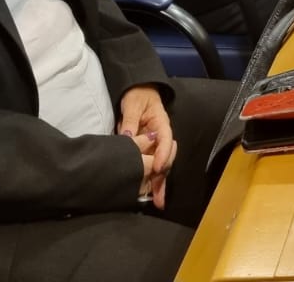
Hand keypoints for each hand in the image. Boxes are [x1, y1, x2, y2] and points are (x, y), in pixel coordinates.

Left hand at [118, 86, 176, 208]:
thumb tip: (128, 137)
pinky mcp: (146, 150)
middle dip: (162, 177)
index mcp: (161, 124)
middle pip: (165, 158)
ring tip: (158, 201)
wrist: (136, 92)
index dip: (162, 154)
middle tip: (159, 197)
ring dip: (158, 183)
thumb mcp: (133, 104)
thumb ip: (131, 121)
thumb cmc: (137, 96)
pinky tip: (148, 193)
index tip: (157, 167)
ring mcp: (154, 145)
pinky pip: (149, 166)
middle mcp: (160, 137)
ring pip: (159, 166)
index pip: (165, 141)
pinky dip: (149, 180)